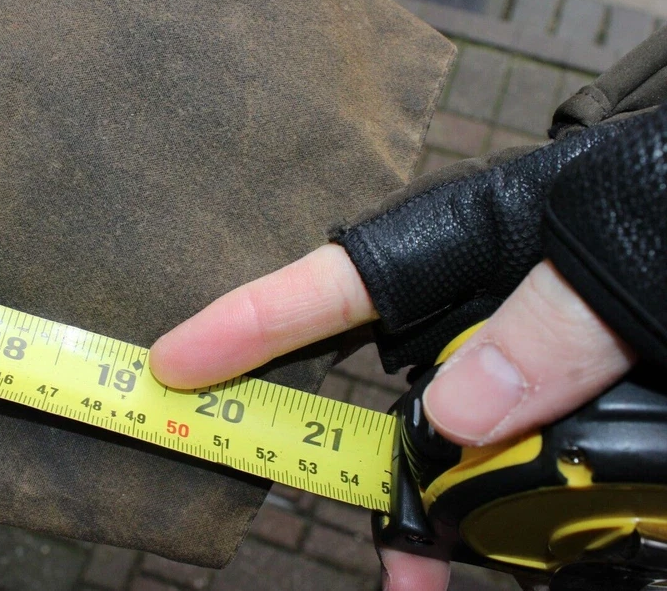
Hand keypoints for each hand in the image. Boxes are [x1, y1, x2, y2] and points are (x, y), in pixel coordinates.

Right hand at [149, 244, 634, 589]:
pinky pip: (503, 471)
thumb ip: (553, 325)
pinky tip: (488, 560)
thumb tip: (455, 416)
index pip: (338, 282)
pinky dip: (488, 525)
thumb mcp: (627, 251)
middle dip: (325, 442)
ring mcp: (512, 363)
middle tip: (265, 483)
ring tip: (418, 580)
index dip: (251, 320)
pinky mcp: (551, 408)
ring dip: (423, 512)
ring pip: (437, 444)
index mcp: (475, 240)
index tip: (175, 363)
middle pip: (368, 379)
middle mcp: (476, 304)